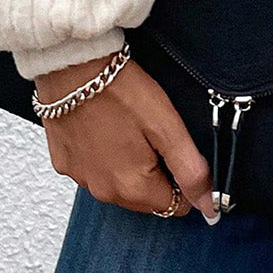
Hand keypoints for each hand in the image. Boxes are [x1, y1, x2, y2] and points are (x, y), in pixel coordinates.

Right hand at [34, 55, 214, 220]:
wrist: (72, 67)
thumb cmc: (120, 91)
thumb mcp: (167, 127)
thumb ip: (189, 169)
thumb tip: (209, 205)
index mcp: (132, 188)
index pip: (173, 205)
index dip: (181, 178)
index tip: (175, 148)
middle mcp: (103, 192)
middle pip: (145, 197)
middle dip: (155, 171)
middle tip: (151, 132)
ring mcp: (80, 178)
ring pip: (118, 183)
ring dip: (128, 163)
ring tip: (128, 125)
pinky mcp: (63, 162)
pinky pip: (93, 168)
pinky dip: (103, 154)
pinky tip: (105, 126)